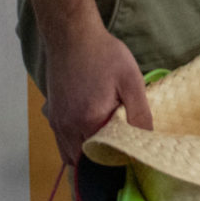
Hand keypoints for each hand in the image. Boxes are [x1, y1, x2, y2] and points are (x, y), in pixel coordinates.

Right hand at [41, 21, 151, 162]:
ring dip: (87, 156)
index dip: (117, 162)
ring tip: (110, 147)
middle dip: (102, 163)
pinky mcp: (53, 115)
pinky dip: (76, 146)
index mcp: (89, 121)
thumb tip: (147, 138)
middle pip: (83, 161)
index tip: (133, 160)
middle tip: (123, 156)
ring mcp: (57, 123)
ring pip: (70, 154)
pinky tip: (93, 134)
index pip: (101, 158)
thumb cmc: (105, 56)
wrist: (72, 37)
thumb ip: (139, 112)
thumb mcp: (131, 80)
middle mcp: (67, 128)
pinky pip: (62, 142)